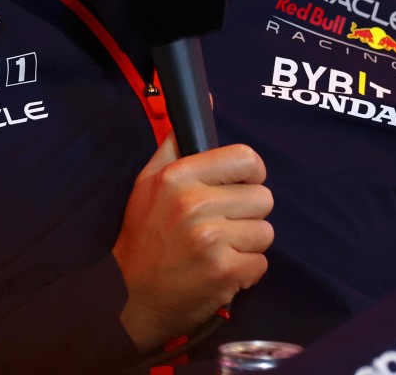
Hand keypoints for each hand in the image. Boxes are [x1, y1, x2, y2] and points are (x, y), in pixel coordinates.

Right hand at [112, 134, 273, 350]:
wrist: (129, 296)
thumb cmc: (143, 236)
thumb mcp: (148, 182)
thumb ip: (177, 141)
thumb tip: (207, 99)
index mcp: (179, 176)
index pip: (247, 159)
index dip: (252, 173)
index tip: (242, 186)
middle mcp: (195, 204)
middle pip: (263, 198)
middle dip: (248, 214)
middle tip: (222, 226)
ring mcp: (211, 240)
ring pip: (265, 232)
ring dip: (248, 244)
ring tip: (220, 250)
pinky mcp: (224, 273)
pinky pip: (261, 264)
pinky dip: (246, 272)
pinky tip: (220, 271)